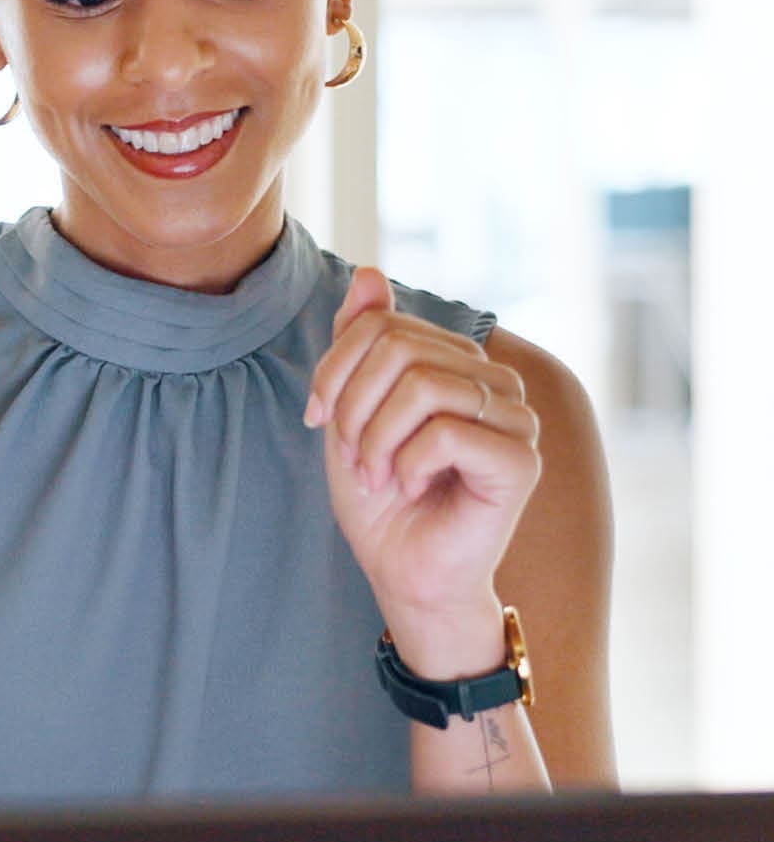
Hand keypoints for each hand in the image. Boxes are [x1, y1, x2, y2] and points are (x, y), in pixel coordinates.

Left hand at [305, 268, 539, 675]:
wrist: (403, 569)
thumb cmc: (379, 495)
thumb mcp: (351, 408)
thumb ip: (362, 341)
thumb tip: (369, 271)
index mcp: (454, 362)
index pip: (380, 323)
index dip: (334, 370)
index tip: (321, 421)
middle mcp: (493, 381)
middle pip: (399, 348)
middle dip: (352, 406)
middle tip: (353, 456)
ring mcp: (515, 418)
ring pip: (422, 385)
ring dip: (377, 438)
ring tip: (378, 475)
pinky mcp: (521, 460)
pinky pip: (447, 432)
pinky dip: (407, 464)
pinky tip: (410, 488)